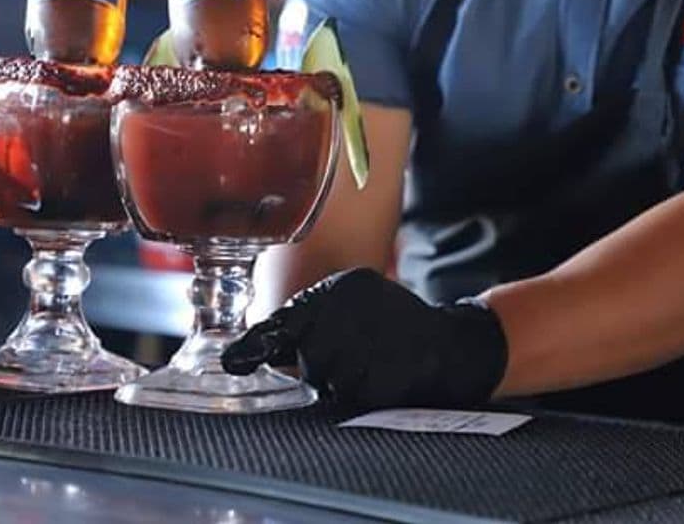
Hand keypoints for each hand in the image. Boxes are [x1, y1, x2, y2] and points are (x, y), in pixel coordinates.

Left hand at [221, 268, 507, 410]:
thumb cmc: (394, 325)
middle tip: (354, 354)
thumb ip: (309, 319)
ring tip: (371, 363)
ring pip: (324, 378)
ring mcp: (366, 345)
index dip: (255, 345)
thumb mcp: (355, 303)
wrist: (450, 344)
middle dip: (319, 363)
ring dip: (340, 380)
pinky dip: (360, 392)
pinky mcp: (379, 378)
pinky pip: (349, 396)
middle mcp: (351, 312)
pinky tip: (382, 374)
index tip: (233, 361)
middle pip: (305, 355)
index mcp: (342, 288)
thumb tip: (258, 348)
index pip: (286, 320)